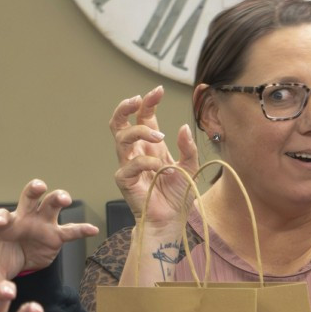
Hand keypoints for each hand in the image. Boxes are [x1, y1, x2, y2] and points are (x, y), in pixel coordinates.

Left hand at [0, 180, 100, 287]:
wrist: (21, 262)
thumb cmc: (7, 258)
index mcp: (6, 225)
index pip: (2, 216)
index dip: (1, 217)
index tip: (1, 221)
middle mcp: (25, 218)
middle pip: (29, 198)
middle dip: (34, 190)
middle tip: (39, 186)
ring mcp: (42, 223)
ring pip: (51, 204)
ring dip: (58, 198)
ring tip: (65, 199)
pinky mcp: (57, 234)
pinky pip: (71, 230)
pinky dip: (82, 229)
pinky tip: (92, 230)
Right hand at [110, 86, 199, 234]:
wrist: (172, 220)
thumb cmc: (178, 195)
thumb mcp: (190, 167)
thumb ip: (188, 148)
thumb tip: (183, 127)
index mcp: (151, 145)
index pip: (143, 117)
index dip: (148, 102)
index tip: (158, 91)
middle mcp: (136, 152)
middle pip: (120, 122)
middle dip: (125, 107)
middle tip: (138, 99)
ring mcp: (128, 165)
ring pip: (121, 138)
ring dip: (140, 132)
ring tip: (158, 136)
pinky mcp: (124, 180)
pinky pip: (130, 165)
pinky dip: (147, 162)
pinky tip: (161, 169)